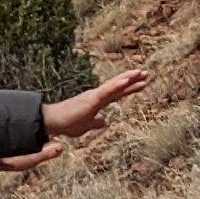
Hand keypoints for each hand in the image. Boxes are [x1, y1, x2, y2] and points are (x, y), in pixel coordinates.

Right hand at [0, 67, 147, 168]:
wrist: (53, 123)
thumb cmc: (66, 124)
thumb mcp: (85, 126)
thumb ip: (95, 122)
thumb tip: (104, 121)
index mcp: (96, 102)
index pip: (116, 94)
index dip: (129, 89)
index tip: (142, 84)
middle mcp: (96, 96)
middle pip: (118, 87)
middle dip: (133, 80)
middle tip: (146, 73)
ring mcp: (94, 96)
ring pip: (115, 85)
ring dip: (129, 78)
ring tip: (142, 73)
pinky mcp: (91, 99)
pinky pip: (107, 90)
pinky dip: (118, 85)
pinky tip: (128, 80)